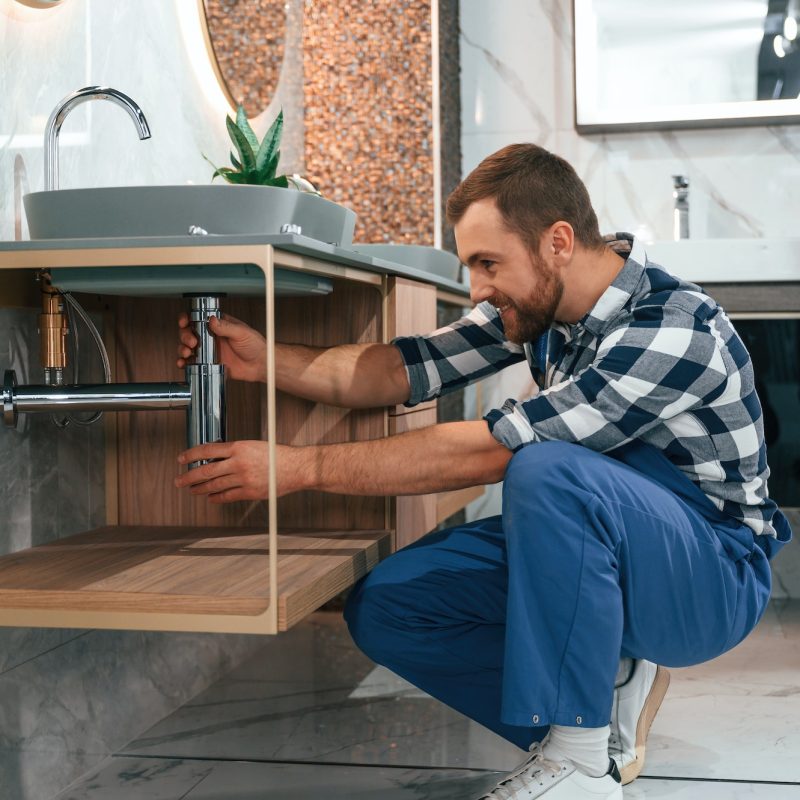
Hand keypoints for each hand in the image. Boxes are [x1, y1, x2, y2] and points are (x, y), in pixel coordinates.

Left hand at [174, 440, 308, 502]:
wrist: (296, 467)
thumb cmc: (278, 455)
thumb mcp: (254, 446)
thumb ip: (235, 451)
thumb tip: (215, 457)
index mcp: (239, 447)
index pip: (207, 450)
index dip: (191, 455)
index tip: (181, 459)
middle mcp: (239, 463)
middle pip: (206, 471)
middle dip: (189, 477)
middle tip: (179, 480)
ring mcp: (243, 478)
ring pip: (214, 485)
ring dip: (200, 488)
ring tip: (192, 489)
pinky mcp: (250, 492)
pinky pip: (227, 496)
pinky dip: (216, 497)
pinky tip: (210, 497)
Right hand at [177, 313, 266, 381]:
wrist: (260, 365)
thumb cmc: (255, 345)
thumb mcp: (241, 332)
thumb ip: (226, 327)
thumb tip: (212, 319)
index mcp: (218, 325)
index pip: (197, 318)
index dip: (187, 319)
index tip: (184, 322)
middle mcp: (211, 337)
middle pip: (188, 332)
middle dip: (185, 336)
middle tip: (192, 342)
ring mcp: (208, 351)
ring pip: (187, 347)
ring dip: (182, 349)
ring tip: (187, 353)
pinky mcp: (208, 364)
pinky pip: (192, 362)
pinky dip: (185, 363)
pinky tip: (183, 363)